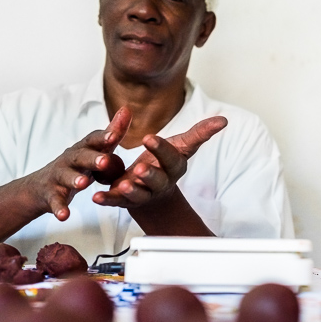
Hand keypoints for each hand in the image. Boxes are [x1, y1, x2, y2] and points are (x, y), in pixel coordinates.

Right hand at [24, 107, 131, 220]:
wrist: (40, 187)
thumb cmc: (74, 166)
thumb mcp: (93, 150)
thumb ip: (111, 132)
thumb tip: (127, 109)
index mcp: (83, 149)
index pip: (93, 140)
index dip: (103, 137)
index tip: (114, 134)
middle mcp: (69, 160)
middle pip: (80, 157)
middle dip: (93, 158)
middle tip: (105, 162)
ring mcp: (58, 177)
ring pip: (66, 177)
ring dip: (75, 180)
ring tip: (83, 184)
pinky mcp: (51, 195)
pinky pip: (55, 202)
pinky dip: (59, 208)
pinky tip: (65, 216)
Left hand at [92, 116, 227, 208]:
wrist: (154, 193)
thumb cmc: (166, 164)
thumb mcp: (182, 147)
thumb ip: (200, 134)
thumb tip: (223, 120)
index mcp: (173, 167)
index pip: (170, 158)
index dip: (161, 149)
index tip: (149, 137)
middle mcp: (159, 183)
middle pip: (156, 180)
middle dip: (149, 175)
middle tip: (140, 168)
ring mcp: (142, 194)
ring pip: (138, 194)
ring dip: (131, 190)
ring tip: (122, 185)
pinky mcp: (124, 201)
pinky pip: (116, 202)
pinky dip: (107, 200)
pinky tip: (96, 197)